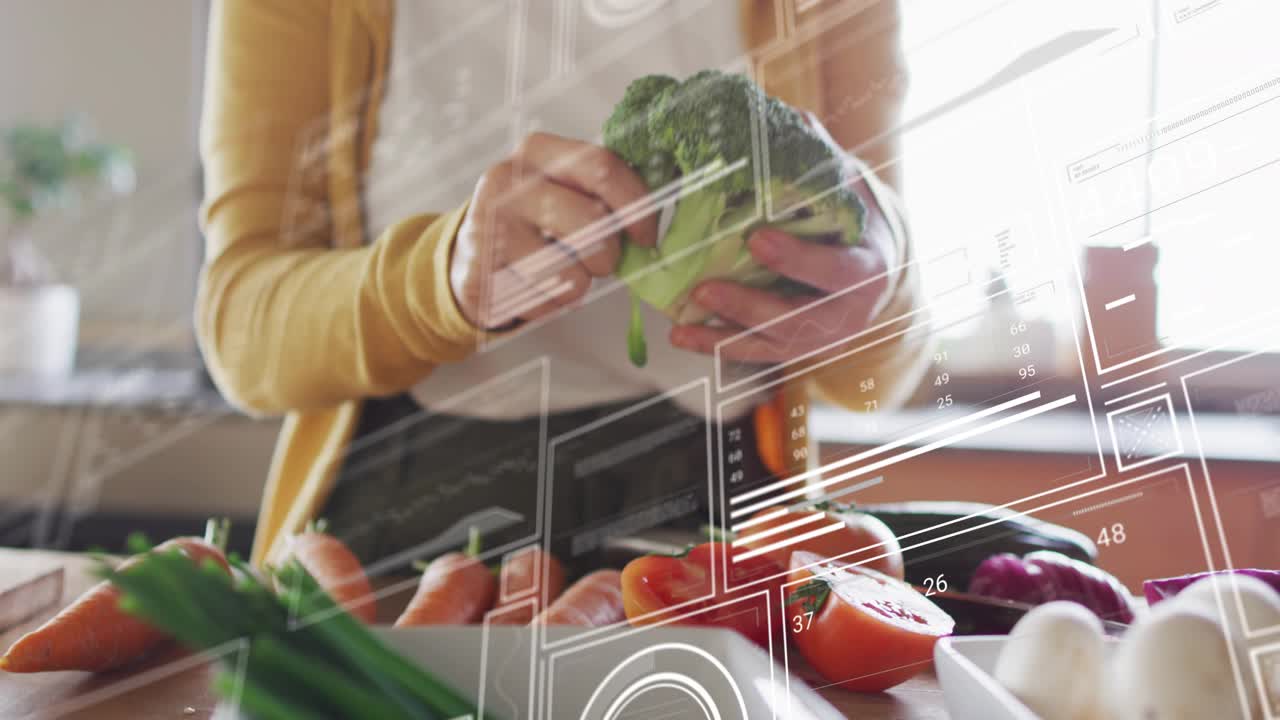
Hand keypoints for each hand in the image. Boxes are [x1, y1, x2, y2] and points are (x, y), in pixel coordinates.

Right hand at [452, 132, 656, 329]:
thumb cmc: (532, 222)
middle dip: (608, 255)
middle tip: (598, 261)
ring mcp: (490, 226)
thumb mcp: (562, 190)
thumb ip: (603, 191)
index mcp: (538, 151)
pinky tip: (532, 288)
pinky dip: (550, 305)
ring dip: (578, 284)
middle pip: (593, 224)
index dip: (636, 205)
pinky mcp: (481, 271)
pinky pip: (544, 301)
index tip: (646, 235)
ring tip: (559, 274)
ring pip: (571, 273)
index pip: (602, 168)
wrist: (471, 255)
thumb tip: (653, 211)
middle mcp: (508, 181)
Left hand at [669, 173, 896, 363]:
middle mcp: (848, 314)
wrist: (876, 267)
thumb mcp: (848, 187)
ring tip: (684, 319)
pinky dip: (717, 346)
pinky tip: (684, 336)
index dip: (798, 260)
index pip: (836, 271)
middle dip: (750, 307)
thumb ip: (820, 157)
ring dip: (726, 332)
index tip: (757, 239)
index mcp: (867, 268)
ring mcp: (821, 338)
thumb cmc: (853, 221)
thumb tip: (788, 116)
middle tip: (704, 289)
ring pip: (772, 343)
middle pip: (798, 319)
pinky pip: (755, 354)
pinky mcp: (797, 351)